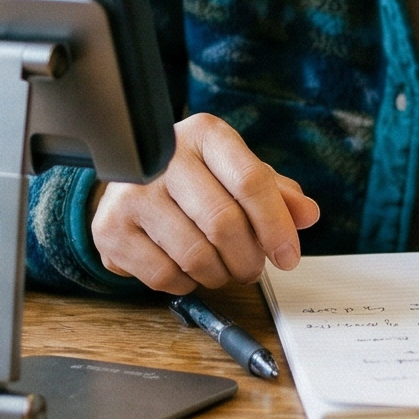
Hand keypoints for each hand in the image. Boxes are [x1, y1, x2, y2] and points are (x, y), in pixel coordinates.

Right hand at [88, 113, 320, 291]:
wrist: (132, 182)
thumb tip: (307, 214)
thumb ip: (276, 193)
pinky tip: (187, 268)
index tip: (289, 256)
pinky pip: (165, 275)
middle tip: (252, 268)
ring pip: (196, 256)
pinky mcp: (111, 228)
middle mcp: (164, 157)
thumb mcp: (238, 172)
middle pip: (224, 224)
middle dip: (249, 259)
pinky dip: (187, 283)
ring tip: (222, 268)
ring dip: (220, 275)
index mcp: (205, 134)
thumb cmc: (196, 178)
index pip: (250, 181)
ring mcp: (132, 193)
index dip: (276, 225)